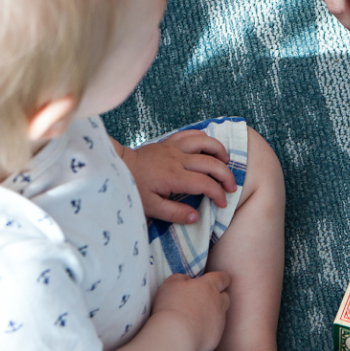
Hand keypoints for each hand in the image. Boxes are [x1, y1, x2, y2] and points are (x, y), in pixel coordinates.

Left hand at [115, 130, 235, 223]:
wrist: (117, 167)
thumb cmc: (132, 188)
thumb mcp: (150, 207)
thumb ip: (174, 213)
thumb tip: (196, 216)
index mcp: (174, 177)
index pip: (205, 184)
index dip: (218, 194)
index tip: (222, 203)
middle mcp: (177, 159)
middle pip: (211, 163)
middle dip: (226, 175)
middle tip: (232, 187)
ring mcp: (174, 147)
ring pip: (205, 142)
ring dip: (220, 151)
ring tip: (226, 162)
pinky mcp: (169, 141)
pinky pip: (192, 133)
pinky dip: (205, 138)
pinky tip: (209, 147)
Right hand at [151, 272, 231, 350]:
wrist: (175, 335)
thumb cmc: (171, 305)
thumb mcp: (171, 283)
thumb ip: (182, 278)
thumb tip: (187, 280)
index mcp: (209, 286)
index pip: (223, 278)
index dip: (222, 278)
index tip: (220, 280)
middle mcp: (218, 302)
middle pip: (225, 297)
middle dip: (218, 297)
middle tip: (205, 300)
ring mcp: (219, 320)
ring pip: (221, 314)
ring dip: (212, 314)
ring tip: (197, 318)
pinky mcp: (216, 336)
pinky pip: (214, 331)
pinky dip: (207, 330)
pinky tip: (195, 331)